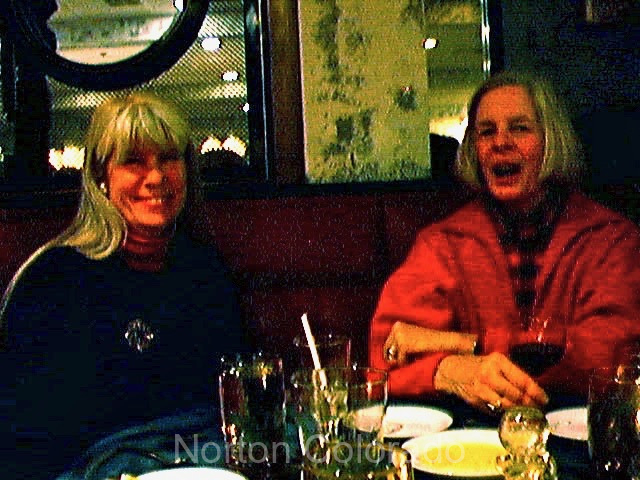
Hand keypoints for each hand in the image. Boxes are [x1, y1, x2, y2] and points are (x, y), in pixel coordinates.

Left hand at [383, 322, 475, 365]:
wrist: (443, 340)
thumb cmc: (430, 341)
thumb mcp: (413, 338)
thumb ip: (401, 343)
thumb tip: (390, 358)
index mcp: (398, 325)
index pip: (388, 342)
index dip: (393, 353)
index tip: (398, 358)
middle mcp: (396, 328)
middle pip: (387, 349)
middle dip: (395, 357)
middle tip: (406, 361)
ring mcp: (399, 336)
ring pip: (393, 356)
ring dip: (402, 360)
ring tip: (414, 358)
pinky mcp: (404, 345)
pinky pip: (400, 360)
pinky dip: (407, 363)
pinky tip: (416, 358)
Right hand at [434, 352, 548, 412]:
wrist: (448, 369)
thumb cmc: (474, 364)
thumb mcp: (494, 361)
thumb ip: (510, 373)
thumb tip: (531, 389)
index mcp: (497, 361)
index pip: (523, 380)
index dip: (537, 392)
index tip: (545, 399)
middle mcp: (489, 374)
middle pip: (517, 395)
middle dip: (530, 404)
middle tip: (538, 409)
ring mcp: (482, 388)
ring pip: (507, 405)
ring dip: (519, 411)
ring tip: (527, 413)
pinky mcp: (476, 400)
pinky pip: (496, 410)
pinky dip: (505, 413)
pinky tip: (511, 413)